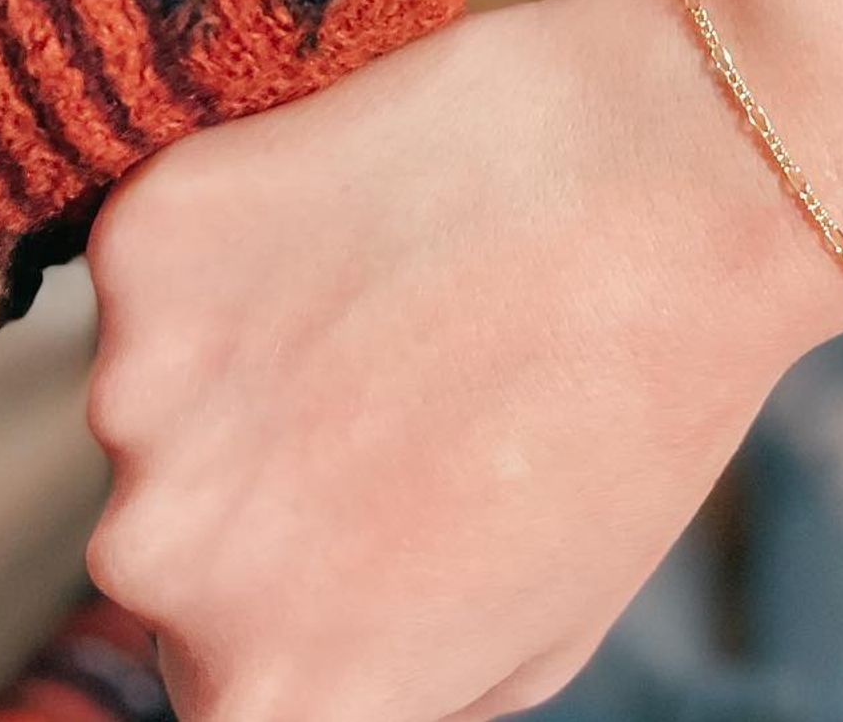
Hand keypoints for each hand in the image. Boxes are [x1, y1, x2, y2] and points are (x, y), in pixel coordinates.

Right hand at [84, 0, 842, 721]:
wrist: (695, 173)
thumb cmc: (647, 402)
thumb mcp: (541, 625)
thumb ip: (391, 677)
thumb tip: (294, 660)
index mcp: (270, 695)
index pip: (208, 667)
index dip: (301, 566)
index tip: (369, 486)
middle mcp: (171, 566)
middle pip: (167, 528)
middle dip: (263, 458)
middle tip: (400, 370)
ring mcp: (148, 392)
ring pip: (159, 380)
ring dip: (244, 338)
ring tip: (404, 281)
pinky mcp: (154, 236)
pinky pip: (164, 247)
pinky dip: (240, 223)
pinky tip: (368, 202)